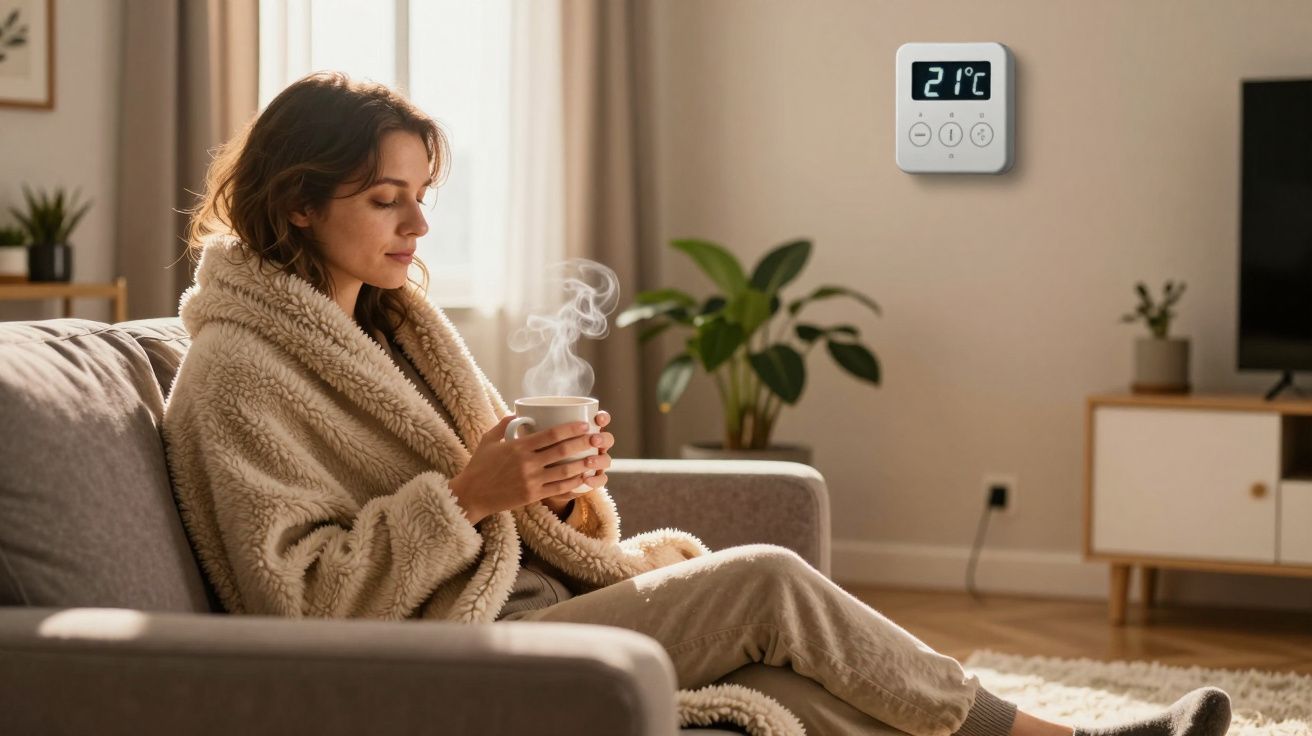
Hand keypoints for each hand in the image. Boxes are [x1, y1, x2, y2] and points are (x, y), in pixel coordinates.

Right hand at [448, 411, 615, 525]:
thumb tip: (517, 413)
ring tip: (597, 459)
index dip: (571, 428)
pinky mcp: (532, 496)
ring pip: (564, 471)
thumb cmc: (479, 466)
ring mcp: (531, 481)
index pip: (551, 435)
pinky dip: (574, 484)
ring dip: (583, 464)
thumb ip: (503, 424)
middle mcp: (527, 463)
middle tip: (597, 438)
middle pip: (562, 451)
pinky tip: (585, 479)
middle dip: (583, 443)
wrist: (471, 495)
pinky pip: (558, 489)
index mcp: (518, 447)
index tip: (585, 424)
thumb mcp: (488, 440)